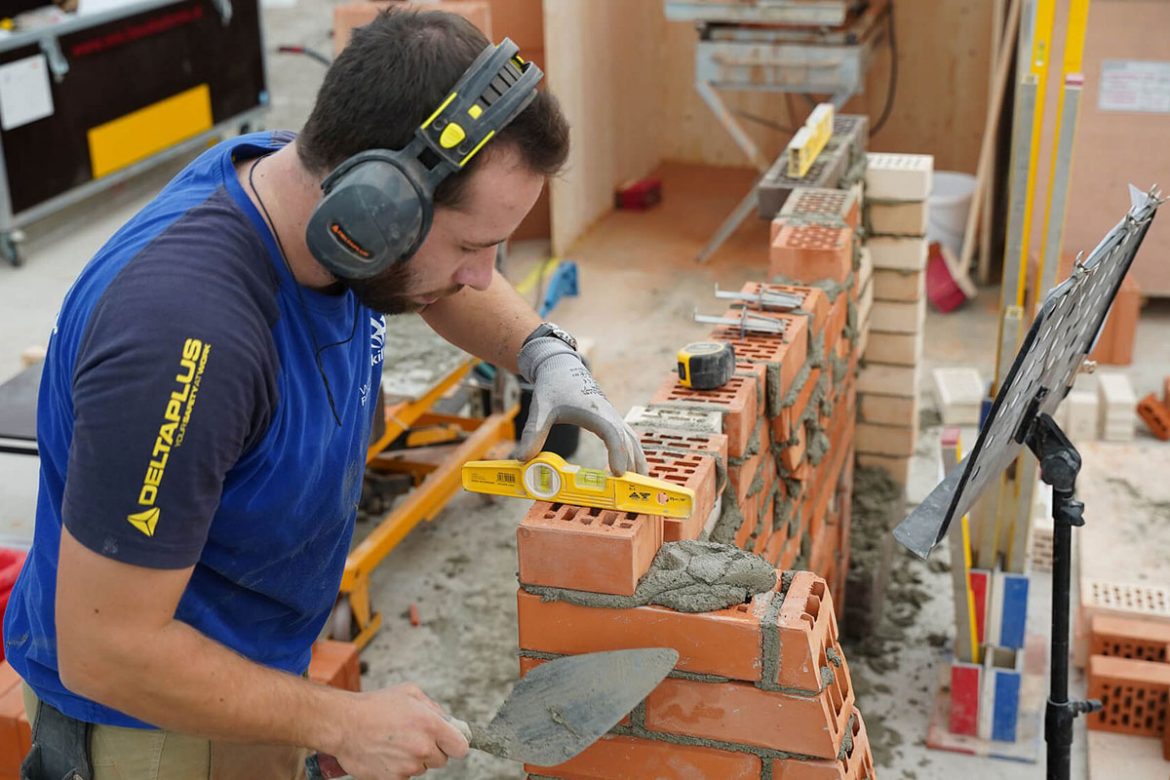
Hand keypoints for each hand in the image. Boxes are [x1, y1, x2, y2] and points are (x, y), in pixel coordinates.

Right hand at [328, 684, 468, 778]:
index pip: (461, 748)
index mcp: (431, 725)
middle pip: (442, 760)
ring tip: (394, 743)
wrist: (344, 724)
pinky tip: (386, 754)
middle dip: (432, 750)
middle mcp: (422, 748)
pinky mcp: (393, 779)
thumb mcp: (409, 693)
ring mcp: (408, 766)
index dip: (455, 744)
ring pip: (422, 768)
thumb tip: (449, 722)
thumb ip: (434, 708)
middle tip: (413, 737)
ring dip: (414, 759)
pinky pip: (405, 777)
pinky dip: (398, 769)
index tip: (448, 741)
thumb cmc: (375, 705)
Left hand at [516, 337, 647, 474]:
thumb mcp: (540, 409)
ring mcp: (612, 415)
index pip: (612, 434)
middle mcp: (608, 413)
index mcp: (594, 411)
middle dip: (631, 462)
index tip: (617, 472)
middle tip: (630, 487)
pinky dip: (633, 451)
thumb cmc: (552, 386)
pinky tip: (633, 467)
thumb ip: (533, 433)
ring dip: (638, 458)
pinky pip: (627, 436)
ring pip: (631, 438)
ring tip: (641, 480)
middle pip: (627, 440)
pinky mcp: (611, 418)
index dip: (617, 453)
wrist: (561, 367)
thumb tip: (522, 459)